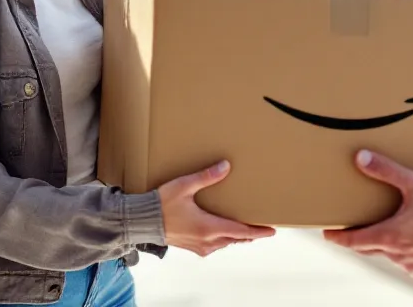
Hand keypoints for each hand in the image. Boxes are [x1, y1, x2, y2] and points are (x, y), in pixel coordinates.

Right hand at [158, 160, 274, 256]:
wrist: (141, 223)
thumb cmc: (160, 204)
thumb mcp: (184, 187)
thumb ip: (206, 177)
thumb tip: (226, 166)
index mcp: (208, 228)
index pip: (240, 232)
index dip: (257, 231)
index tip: (271, 231)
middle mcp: (206, 241)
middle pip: (236, 239)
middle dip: (250, 234)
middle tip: (262, 228)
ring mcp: (199, 246)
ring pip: (225, 244)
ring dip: (236, 237)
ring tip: (245, 229)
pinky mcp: (191, 247)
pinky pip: (214, 246)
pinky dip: (223, 240)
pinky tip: (222, 233)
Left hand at [323, 150, 412, 278]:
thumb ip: (386, 170)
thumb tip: (361, 158)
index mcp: (389, 237)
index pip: (353, 240)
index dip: (338, 237)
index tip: (327, 234)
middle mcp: (398, 256)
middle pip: (369, 249)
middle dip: (358, 239)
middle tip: (351, 230)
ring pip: (391, 256)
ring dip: (387, 244)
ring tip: (389, 230)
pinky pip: (410, 263)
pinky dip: (407, 253)